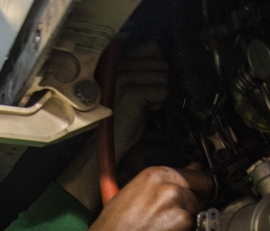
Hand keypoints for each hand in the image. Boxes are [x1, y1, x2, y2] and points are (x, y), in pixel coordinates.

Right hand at [83, 165, 211, 230]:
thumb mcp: (125, 200)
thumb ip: (156, 188)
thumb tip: (179, 182)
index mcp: (156, 179)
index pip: (200, 177)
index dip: (199, 187)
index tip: (199, 193)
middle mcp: (173, 197)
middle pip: (201, 199)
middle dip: (189, 210)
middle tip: (167, 224)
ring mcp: (184, 222)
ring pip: (198, 223)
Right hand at [111, 42, 168, 160]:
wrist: (106, 144)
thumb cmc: (118, 119)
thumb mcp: (128, 88)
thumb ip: (142, 69)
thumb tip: (160, 52)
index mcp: (116, 62)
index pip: (150, 47)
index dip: (157, 66)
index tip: (151, 82)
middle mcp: (118, 66)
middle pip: (160, 63)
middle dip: (159, 82)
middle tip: (146, 98)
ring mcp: (123, 78)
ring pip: (163, 77)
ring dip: (160, 94)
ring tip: (144, 105)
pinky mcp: (132, 93)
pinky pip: (162, 91)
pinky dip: (159, 103)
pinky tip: (145, 111)